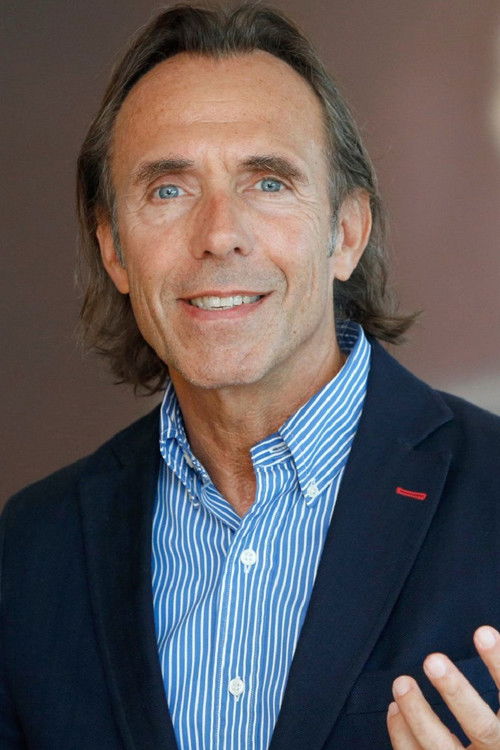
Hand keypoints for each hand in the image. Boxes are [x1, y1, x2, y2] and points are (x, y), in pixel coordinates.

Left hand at [387, 626, 499, 748]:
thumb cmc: (497, 731)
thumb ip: (498, 679)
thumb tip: (486, 634)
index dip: (499, 663)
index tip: (482, 632)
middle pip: (480, 727)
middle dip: (456, 692)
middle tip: (433, 660)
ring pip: (440, 746)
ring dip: (417, 713)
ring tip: (402, 682)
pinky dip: (401, 733)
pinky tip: (394, 708)